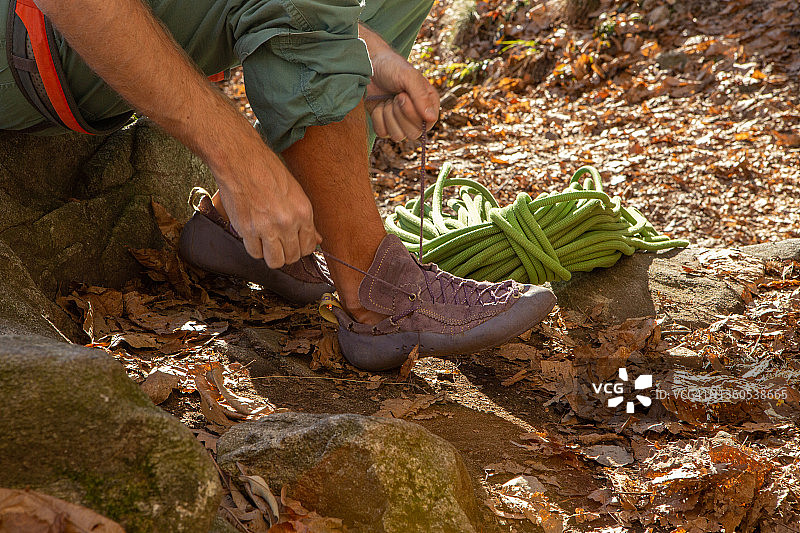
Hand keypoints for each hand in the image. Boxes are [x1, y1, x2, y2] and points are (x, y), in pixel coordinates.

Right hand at [214, 148, 320, 268]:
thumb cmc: (267, 171)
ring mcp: (267, 228)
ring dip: (271, 255)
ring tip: (267, 243)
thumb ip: (306, 219)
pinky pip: (255, 253)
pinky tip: (254, 236)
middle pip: (292, 257)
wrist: (241, 161)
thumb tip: (316, 239)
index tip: (294, 244)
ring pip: (275, 261)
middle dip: (286, 253)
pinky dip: (255, 248)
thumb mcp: (295, 191)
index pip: (308, 247)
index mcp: (303, 212)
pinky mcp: (247, 230)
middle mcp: (287, 223)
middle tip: (279, 243)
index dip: (301, 248)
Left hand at [360, 26, 438, 140]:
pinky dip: (377, 118)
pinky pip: (382, 133)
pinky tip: (379, 104)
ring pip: (397, 136)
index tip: (402, 95)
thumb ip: (421, 96)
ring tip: (387, 99)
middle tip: (395, 96)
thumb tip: (431, 118)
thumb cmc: (392, 67)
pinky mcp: (385, 125)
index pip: (427, 124)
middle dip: (399, 114)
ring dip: (388, 116)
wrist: (369, 65)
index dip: (412, 113)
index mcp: (429, 105)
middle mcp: (417, 117)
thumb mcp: (409, 77)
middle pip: (413, 134)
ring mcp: (400, 123)